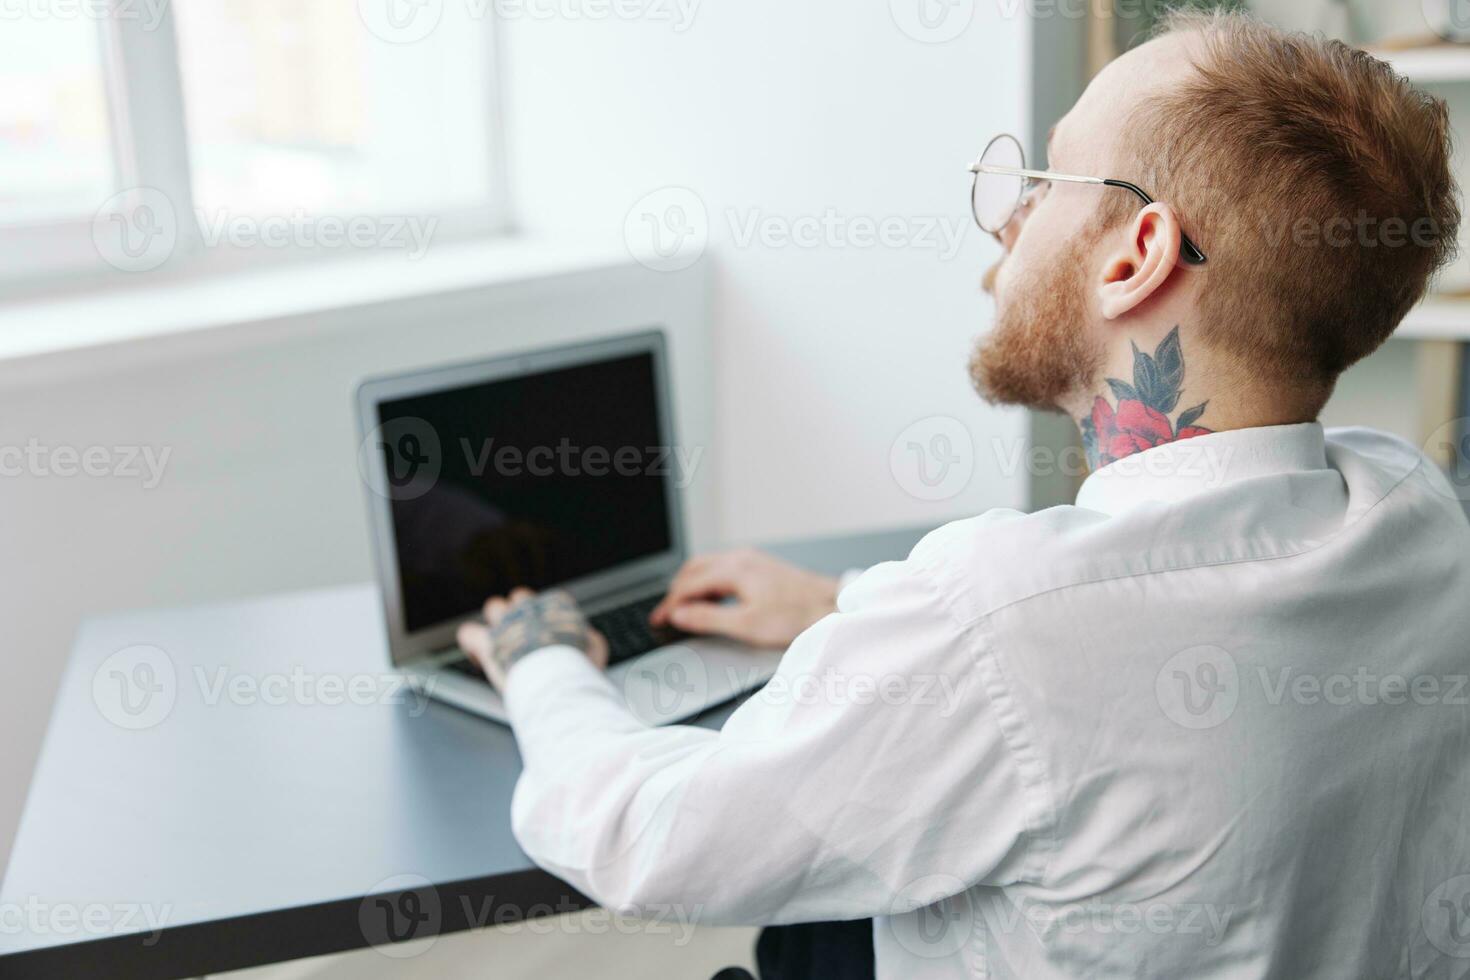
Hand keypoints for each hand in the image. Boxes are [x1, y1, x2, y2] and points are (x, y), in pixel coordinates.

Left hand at [456, 588, 608, 692]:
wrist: (555, 682)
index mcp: (555, 607)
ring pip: (494, 606)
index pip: (553, 598)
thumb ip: (591, 641)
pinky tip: (477, 654)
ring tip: (501, 641)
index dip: (551, 614)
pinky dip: (471, 642)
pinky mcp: (486, 642)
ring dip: (496, 621)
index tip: (552, 629)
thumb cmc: (576, 668)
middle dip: (521, 611)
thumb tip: (591, 637)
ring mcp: (505, 623)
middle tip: (525, 633)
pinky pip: (468, 632)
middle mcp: (529, 608)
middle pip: (520, 596)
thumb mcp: (594, 651)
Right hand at [649, 549, 838, 648]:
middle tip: (666, 612)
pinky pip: (723, 568)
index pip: (688, 584)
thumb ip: (708, 619)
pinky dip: (708, 581)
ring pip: (708, 566)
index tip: (659, 619)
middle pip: (694, 569)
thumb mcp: (746, 625)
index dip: (670, 603)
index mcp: (733, 569)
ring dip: (691, 584)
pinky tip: (712, 597)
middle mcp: (741, 558)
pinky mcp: (760, 566)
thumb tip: (680, 615)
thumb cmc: (795, 616)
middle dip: (676, 591)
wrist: (830, 606)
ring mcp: (751, 559)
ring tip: (684, 606)